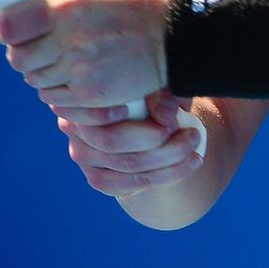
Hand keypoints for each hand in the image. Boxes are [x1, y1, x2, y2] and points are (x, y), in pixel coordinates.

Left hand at [0, 0, 168, 107]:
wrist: (169, 35)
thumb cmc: (124, 2)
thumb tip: (12, 0)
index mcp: (63, 4)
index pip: (7, 28)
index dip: (6, 30)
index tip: (13, 29)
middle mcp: (68, 38)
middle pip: (17, 58)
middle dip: (25, 52)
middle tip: (41, 45)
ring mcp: (80, 69)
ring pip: (34, 80)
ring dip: (42, 71)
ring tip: (63, 59)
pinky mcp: (91, 94)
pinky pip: (54, 98)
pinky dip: (58, 89)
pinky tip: (75, 75)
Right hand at [53, 90, 204, 197]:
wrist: (154, 114)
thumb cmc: (152, 88)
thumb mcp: (159, 82)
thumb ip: (162, 92)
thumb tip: (166, 117)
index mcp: (79, 96)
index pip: (85, 110)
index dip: (109, 114)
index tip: (147, 109)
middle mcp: (73, 128)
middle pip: (111, 142)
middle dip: (158, 140)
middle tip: (191, 132)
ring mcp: (83, 157)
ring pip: (126, 166)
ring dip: (169, 159)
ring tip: (196, 144)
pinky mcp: (99, 179)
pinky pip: (131, 186)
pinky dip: (167, 175)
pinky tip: (191, 162)